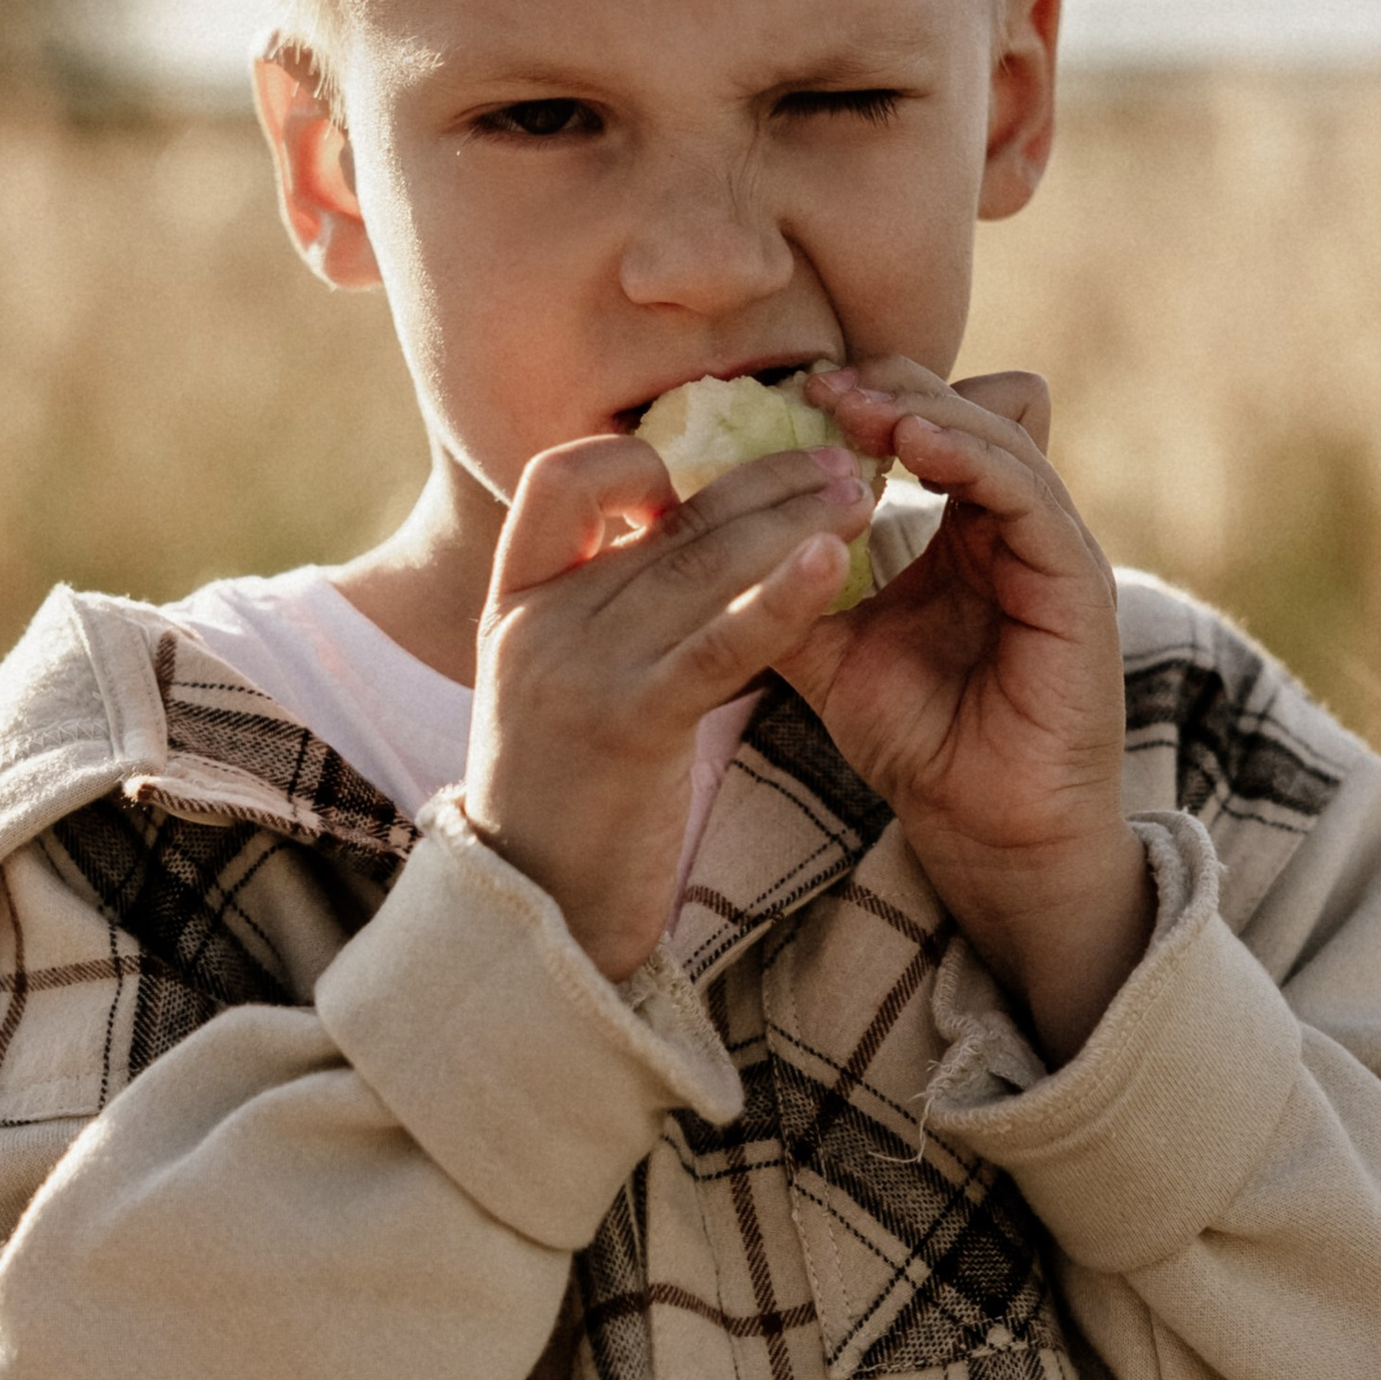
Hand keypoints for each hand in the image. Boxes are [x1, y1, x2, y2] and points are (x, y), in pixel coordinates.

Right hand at [466, 433, 876, 980]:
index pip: (561, 476)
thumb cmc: (569, 805)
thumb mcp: (564, 688)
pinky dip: (780, 596)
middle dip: (762, 479)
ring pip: (697, 562)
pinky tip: (834, 562)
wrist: (532, 919)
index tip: (704, 484)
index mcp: (516, 602)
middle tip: (841, 460)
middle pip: (663, 517)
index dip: (638, 460)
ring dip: (792, 518)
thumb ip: (605, 613)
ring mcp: (577, 670)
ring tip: (864, 495)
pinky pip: (716, 642)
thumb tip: (679, 537)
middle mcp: (538, 622)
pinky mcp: (629, 725)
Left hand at [778, 361, 1151, 1061]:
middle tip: (819, 383)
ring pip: (1002, 437)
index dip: (874, 397)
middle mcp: (1021, 529)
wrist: (987, 835)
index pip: (937, 426)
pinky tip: (911, 448)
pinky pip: (1027, 496)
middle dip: (894, 388)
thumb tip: (705, 535)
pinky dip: (970, 459)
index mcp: (973, 532)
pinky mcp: (1078, 584)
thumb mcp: (835, 651)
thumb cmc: (924, 745)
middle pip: (973, 410)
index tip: (797, 389)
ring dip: (924, 412)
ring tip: (854, 404)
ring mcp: (1056, 552)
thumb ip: (792, 590)